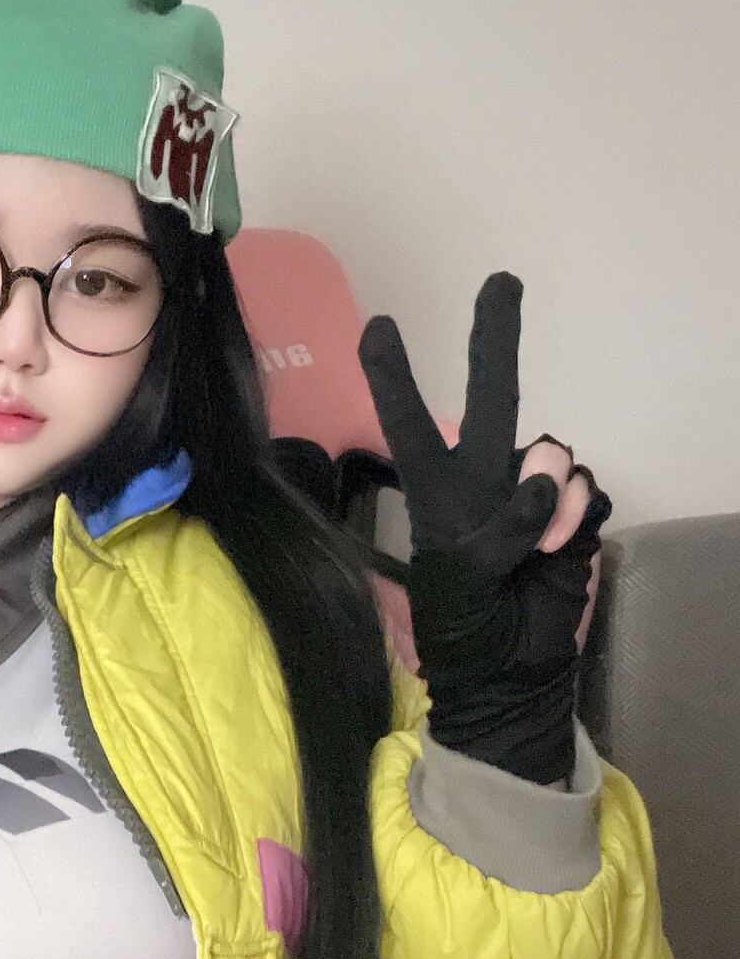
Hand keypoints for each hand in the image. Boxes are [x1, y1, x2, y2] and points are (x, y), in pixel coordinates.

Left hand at [357, 272, 611, 783]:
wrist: (513, 678)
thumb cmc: (465, 633)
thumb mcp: (459, 582)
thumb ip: (500, 525)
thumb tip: (546, 475)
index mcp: (438, 495)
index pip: (411, 427)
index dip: (394, 379)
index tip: (376, 326)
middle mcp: (484, 483)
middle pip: (492, 398)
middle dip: (495, 339)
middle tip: (503, 280)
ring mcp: (532, 497)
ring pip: (551, 453)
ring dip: (548, 492)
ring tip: (534, 547)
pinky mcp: (574, 517)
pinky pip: (583, 489)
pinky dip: (576, 514)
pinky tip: (560, 549)